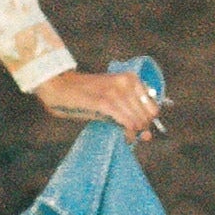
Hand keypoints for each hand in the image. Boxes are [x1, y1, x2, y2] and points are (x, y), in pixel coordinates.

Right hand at [33, 69, 169, 141]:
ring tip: (126, 136)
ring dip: (133, 133)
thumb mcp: (111, 96)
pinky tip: (124, 137)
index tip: (141, 128)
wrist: (60, 86)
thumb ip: (130, 111)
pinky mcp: (105, 102)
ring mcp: (116, 91)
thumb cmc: (85, 95)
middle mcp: (126, 82)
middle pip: (147, 116)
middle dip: (141, 128)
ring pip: (137, 121)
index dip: (148, 120)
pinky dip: (127, 133)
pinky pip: (126, 122)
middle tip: (131, 134)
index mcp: (131, 78)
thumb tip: (147, 135)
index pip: (153, 107)